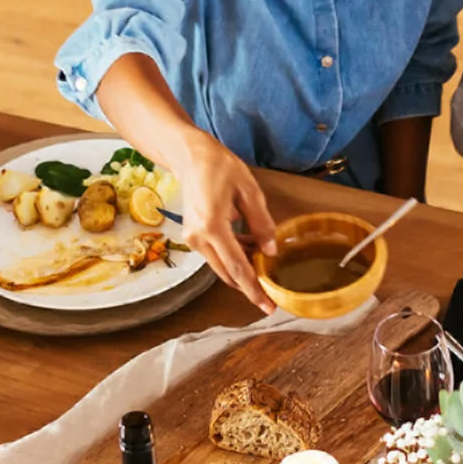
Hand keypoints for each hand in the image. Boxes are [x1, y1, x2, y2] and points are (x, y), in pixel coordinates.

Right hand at [174, 132, 279, 313]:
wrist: (190, 157)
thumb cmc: (220, 168)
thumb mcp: (249, 191)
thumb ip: (261, 223)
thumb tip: (271, 251)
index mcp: (213, 227)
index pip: (238, 267)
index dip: (254, 289)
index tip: (268, 306)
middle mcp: (198, 238)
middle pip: (228, 273)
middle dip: (249, 286)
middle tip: (271, 296)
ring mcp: (193, 238)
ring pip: (222, 265)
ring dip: (242, 269)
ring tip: (265, 266)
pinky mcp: (193, 235)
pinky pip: (216, 254)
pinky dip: (234, 256)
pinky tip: (251, 249)